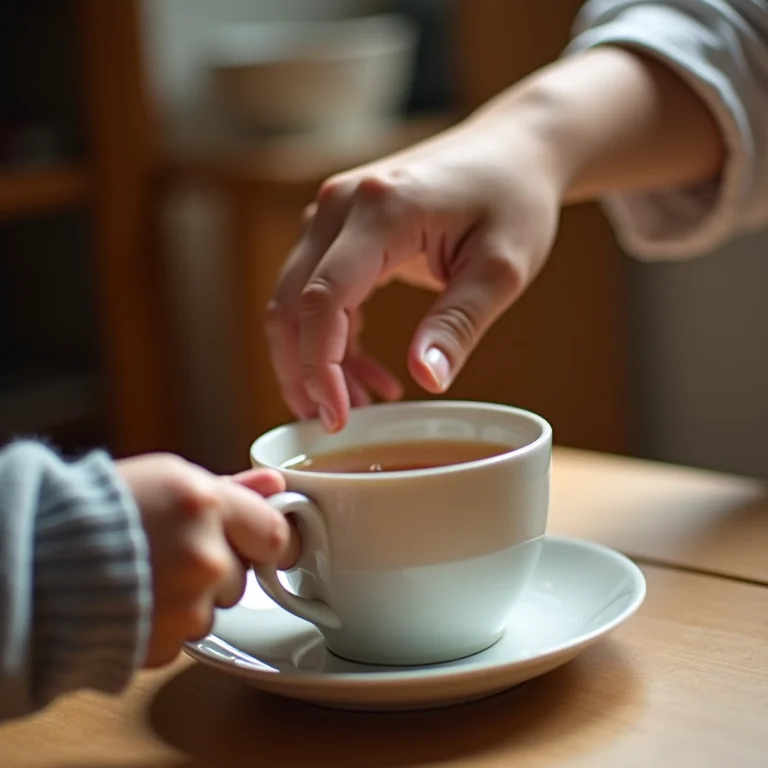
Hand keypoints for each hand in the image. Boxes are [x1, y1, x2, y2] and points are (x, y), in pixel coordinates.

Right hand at [116, 454, 298, 667]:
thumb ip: (232, 488)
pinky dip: (169, 624)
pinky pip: (187, 636)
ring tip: (149, 575)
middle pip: (244, 574)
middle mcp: (204, 557)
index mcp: (205, 505)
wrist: (33, 564)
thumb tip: (277, 484)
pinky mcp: (166, 645)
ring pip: (216, 607)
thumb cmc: (96, 512)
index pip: (274, 533)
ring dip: (195, 598)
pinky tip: (138, 601)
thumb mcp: (166, 479)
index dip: (261, 539)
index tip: (250, 541)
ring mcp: (187, 606)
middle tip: (175, 551)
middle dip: (219, 567)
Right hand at [266, 119, 563, 431]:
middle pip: (290, 304)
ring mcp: (334, 212)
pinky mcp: (340, 227)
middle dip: (303, 373)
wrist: (513, 151)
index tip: (338, 419)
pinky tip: (368, 372)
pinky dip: (332, 339)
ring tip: (362, 405)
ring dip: (316, 360)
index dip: (320, 368)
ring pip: (294, 302)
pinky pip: (315, 290)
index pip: (322, 299)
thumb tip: (426, 381)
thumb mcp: (502, 269)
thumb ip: (458, 324)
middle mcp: (342, 206)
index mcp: (382, 210)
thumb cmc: (514, 200)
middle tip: (337, 423)